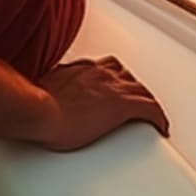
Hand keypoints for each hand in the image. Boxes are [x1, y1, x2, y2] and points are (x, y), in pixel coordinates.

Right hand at [28, 56, 169, 151]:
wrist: (38, 110)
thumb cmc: (34, 104)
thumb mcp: (42, 90)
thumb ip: (50, 88)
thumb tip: (44, 95)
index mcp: (79, 68)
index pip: (103, 68)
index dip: (111, 79)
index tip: (111, 89)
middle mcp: (98, 72)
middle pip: (125, 74)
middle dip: (131, 86)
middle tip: (134, 101)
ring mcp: (111, 86)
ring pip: (141, 88)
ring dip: (145, 99)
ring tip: (149, 112)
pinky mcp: (122, 105)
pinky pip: (150, 108)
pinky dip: (158, 117)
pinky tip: (161, 126)